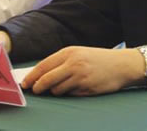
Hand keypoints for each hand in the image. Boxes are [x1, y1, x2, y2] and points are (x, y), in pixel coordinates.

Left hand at [21, 47, 145, 95]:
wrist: (122, 64)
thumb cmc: (97, 59)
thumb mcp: (78, 53)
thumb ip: (61, 62)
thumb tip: (40, 75)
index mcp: (68, 52)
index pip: (43, 65)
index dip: (32, 76)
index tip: (24, 83)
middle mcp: (73, 64)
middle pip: (47, 79)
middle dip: (38, 87)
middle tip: (34, 91)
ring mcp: (80, 77)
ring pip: (57, 89)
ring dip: (55, 91)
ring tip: (62, 87)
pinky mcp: (87, 88)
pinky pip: (70, 94)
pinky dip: (69, 93)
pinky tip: (76, 88)